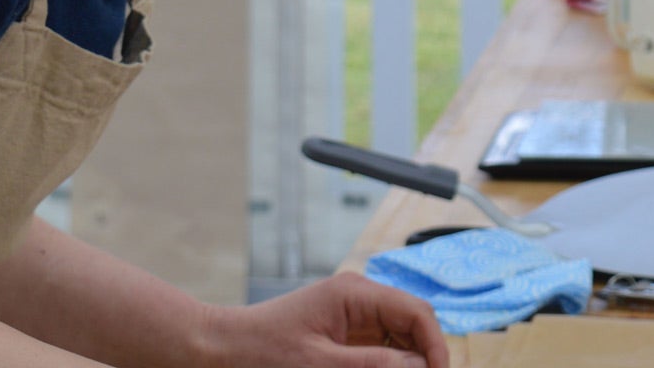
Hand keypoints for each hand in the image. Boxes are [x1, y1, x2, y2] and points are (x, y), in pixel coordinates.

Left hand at [198, 274, 446, 367]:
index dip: (435, 346)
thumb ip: (372, 365)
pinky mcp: (340, 336)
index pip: (416, 312)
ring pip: (398, 340)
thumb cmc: (259, 353)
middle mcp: (358, 299)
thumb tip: (419, 365)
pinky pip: (377, 349)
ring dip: (404, 362)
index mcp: (355, 293)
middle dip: (423, 357)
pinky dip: (386, 364)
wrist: (217, 351)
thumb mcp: (318, 364)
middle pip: (412, 325)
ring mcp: (350, 317)